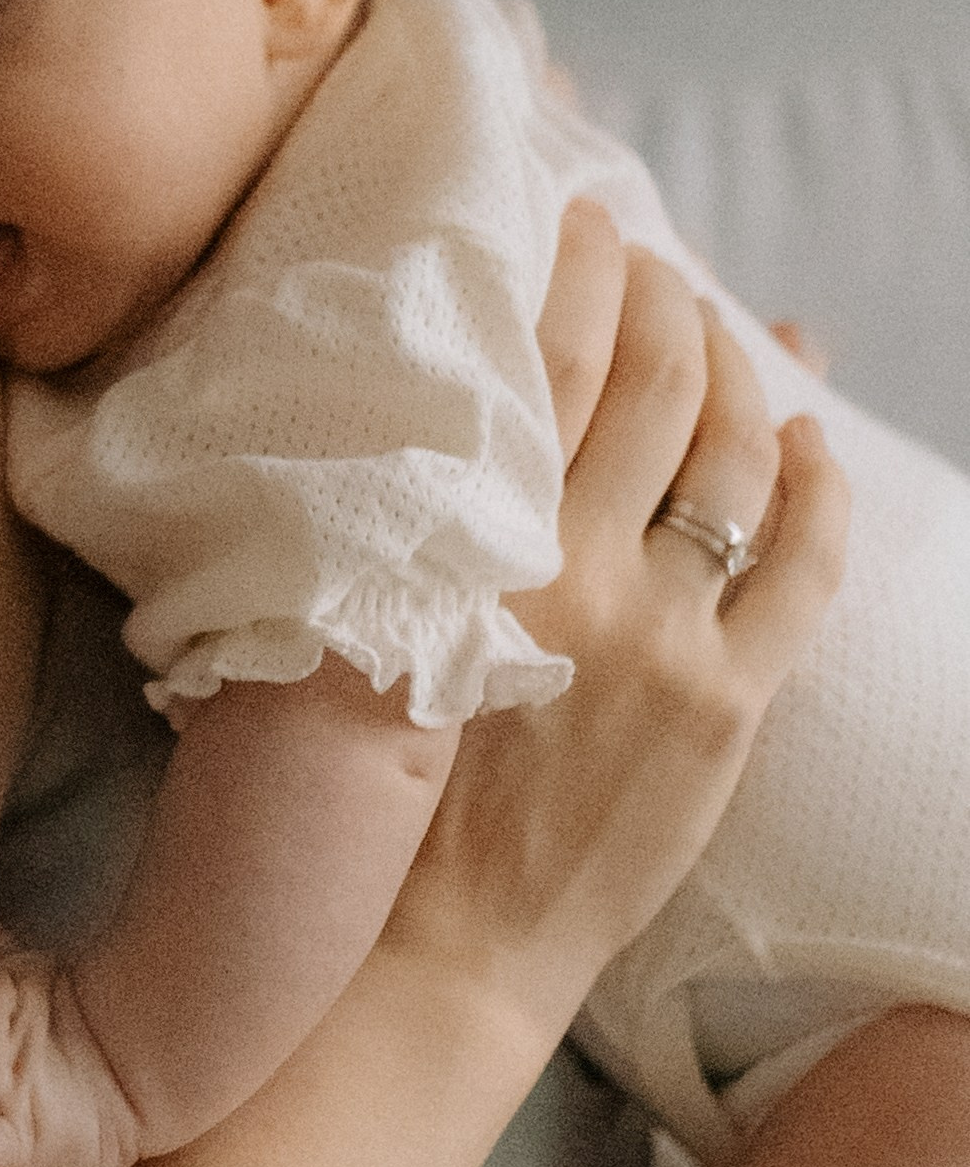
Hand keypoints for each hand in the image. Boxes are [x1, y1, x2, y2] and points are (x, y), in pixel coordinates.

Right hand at [385, 206, 848, 1026]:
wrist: (431, 946)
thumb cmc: (370, 784)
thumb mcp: (346, 626)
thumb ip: (384, 518)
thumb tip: (417, 407)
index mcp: (465, 541)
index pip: (543, 357)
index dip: (581, 269)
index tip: (589, 220)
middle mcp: (571, 572)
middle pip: (653, 383)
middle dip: (669, 299)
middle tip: (659, 266)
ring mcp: (660, 637)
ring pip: (735, 456)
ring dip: (743, 373)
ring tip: (728, 334)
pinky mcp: (724, 703)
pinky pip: (806, 566)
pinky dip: (821, 487)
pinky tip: (813, 442)